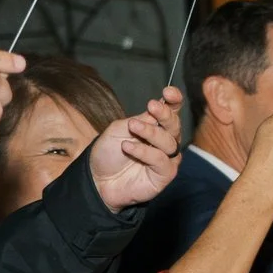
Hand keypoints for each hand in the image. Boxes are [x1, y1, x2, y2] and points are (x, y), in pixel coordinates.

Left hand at [85, 88, 185, 209]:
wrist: (98, 179)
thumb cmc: (108, 153)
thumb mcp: (118, 129)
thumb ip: (139, 120)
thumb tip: (157, 111)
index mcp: (155, 126)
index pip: (171, 111)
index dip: (174, 101)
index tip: (168, 92)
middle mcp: (164, 141)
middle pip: (174, 125)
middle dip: (166, 114)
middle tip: (152, 106)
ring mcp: (166, 158)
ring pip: (169, 142)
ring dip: (150, 132)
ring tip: (132, 128)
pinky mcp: (165, 174)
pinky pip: (161, 160)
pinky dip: (145, 152)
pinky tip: (128, 148)